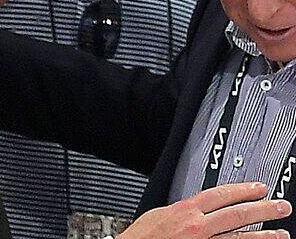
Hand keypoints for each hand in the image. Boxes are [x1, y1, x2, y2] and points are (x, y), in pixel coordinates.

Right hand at [118, 183, 290, 238]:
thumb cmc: (141, 237)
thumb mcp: (159, 214)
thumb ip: (180, 211)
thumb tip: (193, 208)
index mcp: (185, 211)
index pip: (221, 195)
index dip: (243, 191)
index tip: (259, 188)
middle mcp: (198, 227)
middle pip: (236, 215)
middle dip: (262, 210)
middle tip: (281, 207)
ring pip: (239, 238)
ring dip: (263, 236)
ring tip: (281, 234)